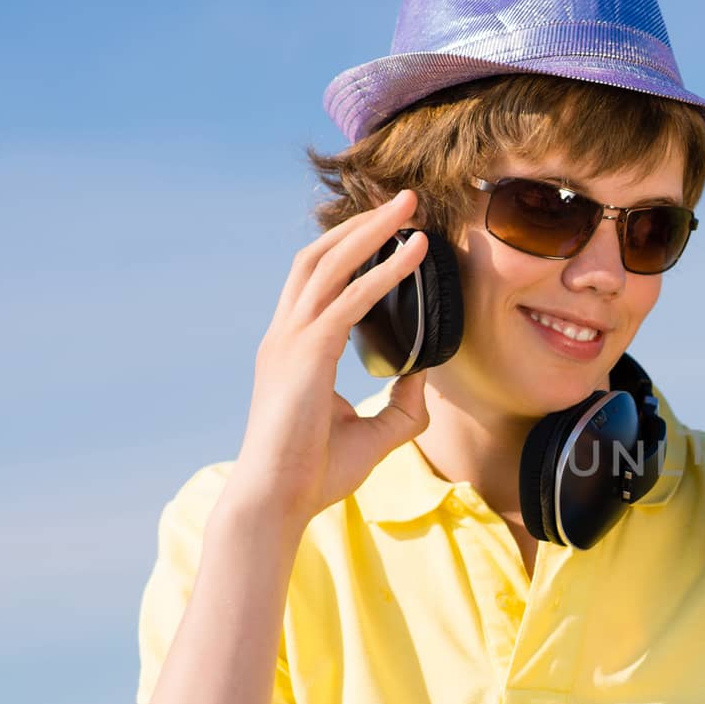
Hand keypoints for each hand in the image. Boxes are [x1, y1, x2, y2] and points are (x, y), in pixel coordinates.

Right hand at [226, 190, 432, 526]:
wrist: (278, 502)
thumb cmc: (315, 473)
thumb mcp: (373, 433)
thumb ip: (400, 404)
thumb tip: (426, 378)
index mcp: (293, 349)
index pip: (317, 282)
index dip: (349, 250)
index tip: (387, 230)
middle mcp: (286, 335)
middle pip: (319, 257)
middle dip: (360, 224)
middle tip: (403, 201)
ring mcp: (290, 340)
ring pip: (330, 264)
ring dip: (372, 230)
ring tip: (410, 207)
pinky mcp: (306, 354)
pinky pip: (351, 299)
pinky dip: (384, 271)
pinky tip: (414, 253)